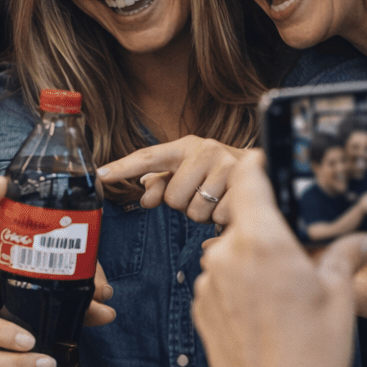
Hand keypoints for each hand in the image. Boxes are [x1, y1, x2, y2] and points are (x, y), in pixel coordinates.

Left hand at [97, 137, 248, 223]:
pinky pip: (217, 218)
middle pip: (174, 198)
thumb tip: (146, 196)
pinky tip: (231, 206)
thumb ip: (163, 183)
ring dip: (205, 214)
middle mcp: (207, 150)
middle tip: (203, 195)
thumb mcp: (190, 173)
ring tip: (218, 200)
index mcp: (188, 146)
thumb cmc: (219, 175)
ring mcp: (227, 166)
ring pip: (196, 211)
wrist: (266, 171)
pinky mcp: (245, 184)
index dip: (123, 167)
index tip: (100, 174)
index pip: (149, 157)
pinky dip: (222, 220)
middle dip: (186, 205)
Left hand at [193, 152, 366, 366]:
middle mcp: (227, 256)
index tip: (273, 164)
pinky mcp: (201, 309)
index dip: (260, 166)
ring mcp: (209, 284)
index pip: (249, 179)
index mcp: (262, 242)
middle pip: (245, 220)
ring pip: (234, 254)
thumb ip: (346, 256)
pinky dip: (243, 288)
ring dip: (257, 262)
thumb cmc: (310, 357)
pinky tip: (269, 317)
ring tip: (289, 296)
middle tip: (303, 252)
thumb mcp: (339, 298)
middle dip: (272, 229)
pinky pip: (223, 282)